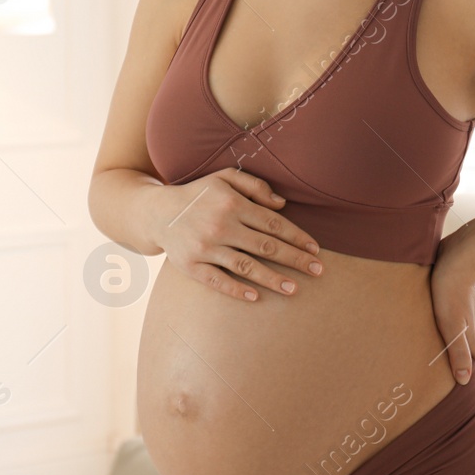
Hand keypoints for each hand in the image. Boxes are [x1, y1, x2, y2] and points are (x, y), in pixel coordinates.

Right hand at [156, 167, 324, 301]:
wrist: (156, 213)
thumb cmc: (198, 195)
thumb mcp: (224, 178)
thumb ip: (255, 186)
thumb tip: (283, 204)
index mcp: (232, 203)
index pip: (273, 223)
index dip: (297, 237)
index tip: (316, 249)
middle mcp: (220, 225)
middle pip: (266, 246)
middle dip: (295, 259)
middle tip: (318, 271)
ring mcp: (205, 248)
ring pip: (246, 266)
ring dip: (273, 279)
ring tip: (294, 289)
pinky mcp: (190, 266)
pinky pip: (217, 281)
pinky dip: (236, 290)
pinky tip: (256, 296)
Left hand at [429, 232, 474, 386]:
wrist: (460, 253)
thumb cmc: (449, 289)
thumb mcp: (450, 324)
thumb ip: (457, 351)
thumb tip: (464, 382)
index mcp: (470, 335)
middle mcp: (471, 325)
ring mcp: (466, 312)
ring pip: (471, 338)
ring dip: (470, 353)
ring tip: (465, 362)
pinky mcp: (458, 298)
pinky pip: (462, 323)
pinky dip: (461, 334)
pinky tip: (452, 328)